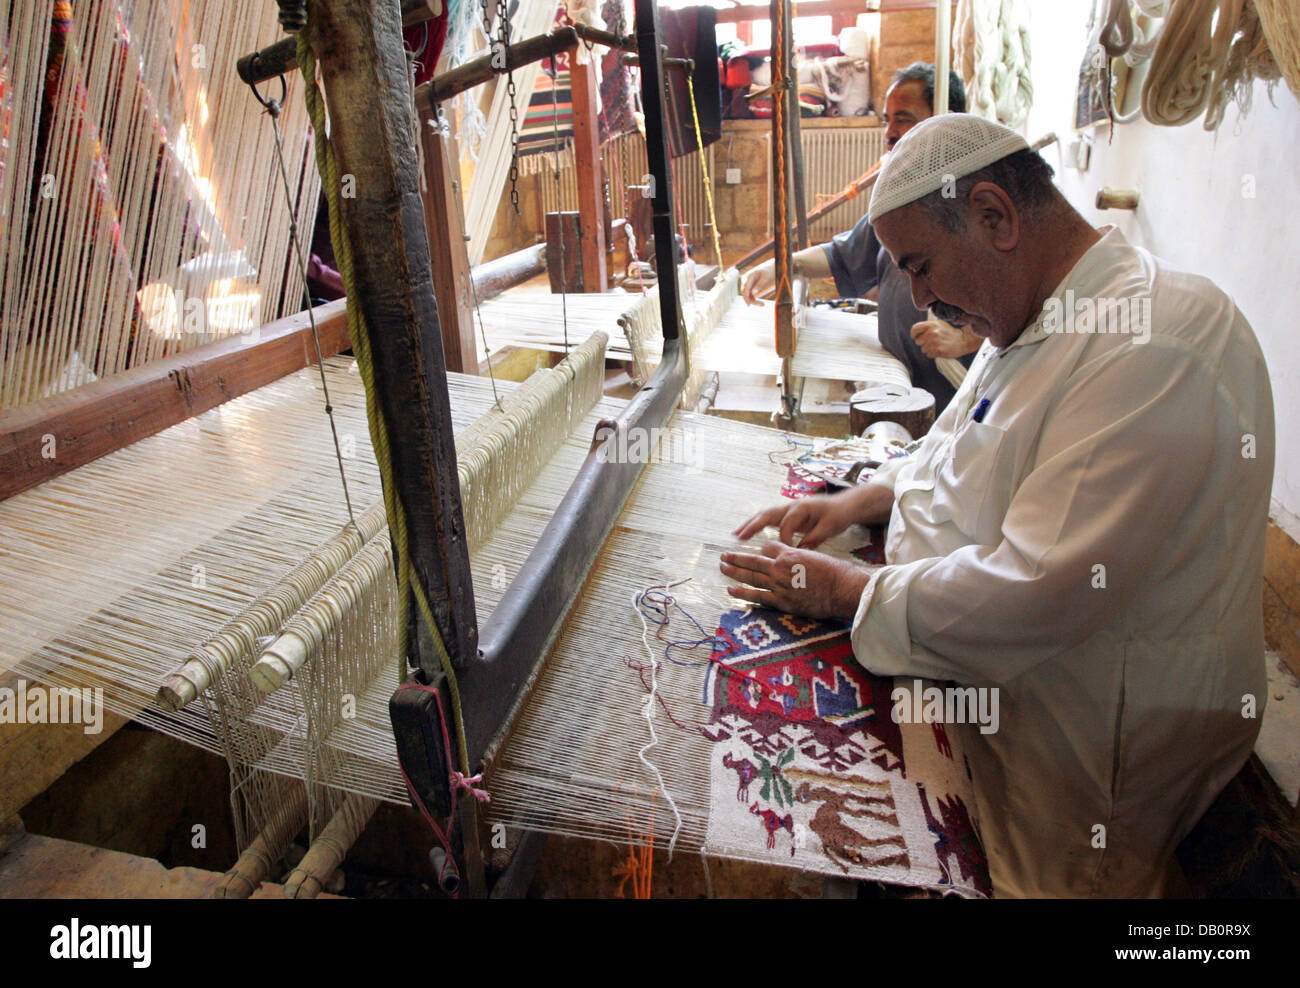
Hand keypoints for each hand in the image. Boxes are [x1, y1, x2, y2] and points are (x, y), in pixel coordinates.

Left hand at [720, 542, 873, 618]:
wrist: (842, 588)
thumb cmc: (834, 572)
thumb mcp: (814, 556)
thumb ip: (798, 556)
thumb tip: (792, 557)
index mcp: (789, 553)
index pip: (767, 548)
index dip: (761, 550)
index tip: (754, 553)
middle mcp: (781, 567)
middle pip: (753, 560)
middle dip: (736, 558)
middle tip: (724, 556)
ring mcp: (779, 584)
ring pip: (751, 577)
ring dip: (734, 572)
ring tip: (723, 568)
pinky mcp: (782, 601)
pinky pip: (757, 596)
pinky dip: (743, 593)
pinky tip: (731, 590)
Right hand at [733, 492, 861, 548]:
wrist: (845, 505)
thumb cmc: (838, 515)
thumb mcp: (830, 528)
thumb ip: (814, 538)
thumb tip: (799, 551)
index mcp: (802, 508)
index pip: (787, 525)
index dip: (785, 540)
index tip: (786, 553)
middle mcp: (792, 506)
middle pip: (768, 514)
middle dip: (753, 525)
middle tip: (739, 536)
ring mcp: (788, 509)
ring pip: (765, 515)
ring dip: (750, 524)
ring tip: (736, 534)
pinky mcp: (788, 514)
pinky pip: (769, 518)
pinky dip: (757, 524)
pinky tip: (747, 532)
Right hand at [741, 260, 775, 304]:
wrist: (769, 269)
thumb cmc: (768, 271)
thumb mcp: (765, 277)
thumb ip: (760, 285)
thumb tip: (753, 293)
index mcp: (748, 276)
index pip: (745, 288)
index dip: (746, 296)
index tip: (749, 304)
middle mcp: (746, 280)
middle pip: (745, 293)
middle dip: (751, 300)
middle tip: (761, 304)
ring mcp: (747, 285)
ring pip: (747, 296)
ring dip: (753, 301)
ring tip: (762, 304)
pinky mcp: (750, 288)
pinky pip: (750, 296)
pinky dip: (754, 300)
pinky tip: (761, 303)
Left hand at [910, 318, 979, 358]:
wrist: (962, 340)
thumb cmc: (948, 333)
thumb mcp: (938, 324)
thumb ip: (927, 325)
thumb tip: (914, 330)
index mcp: (931, 324)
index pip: (914, 329)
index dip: (914, 334)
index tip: (916, 337)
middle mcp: (932, 332)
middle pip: (917, 341)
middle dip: (923, 343)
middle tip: (932, 342)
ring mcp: (935, 341)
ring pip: (923, 349)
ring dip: (928, 349)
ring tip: (937, 345)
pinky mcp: (939, 350)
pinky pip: (928, 355)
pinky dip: (933, 354)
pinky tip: (940, 349)